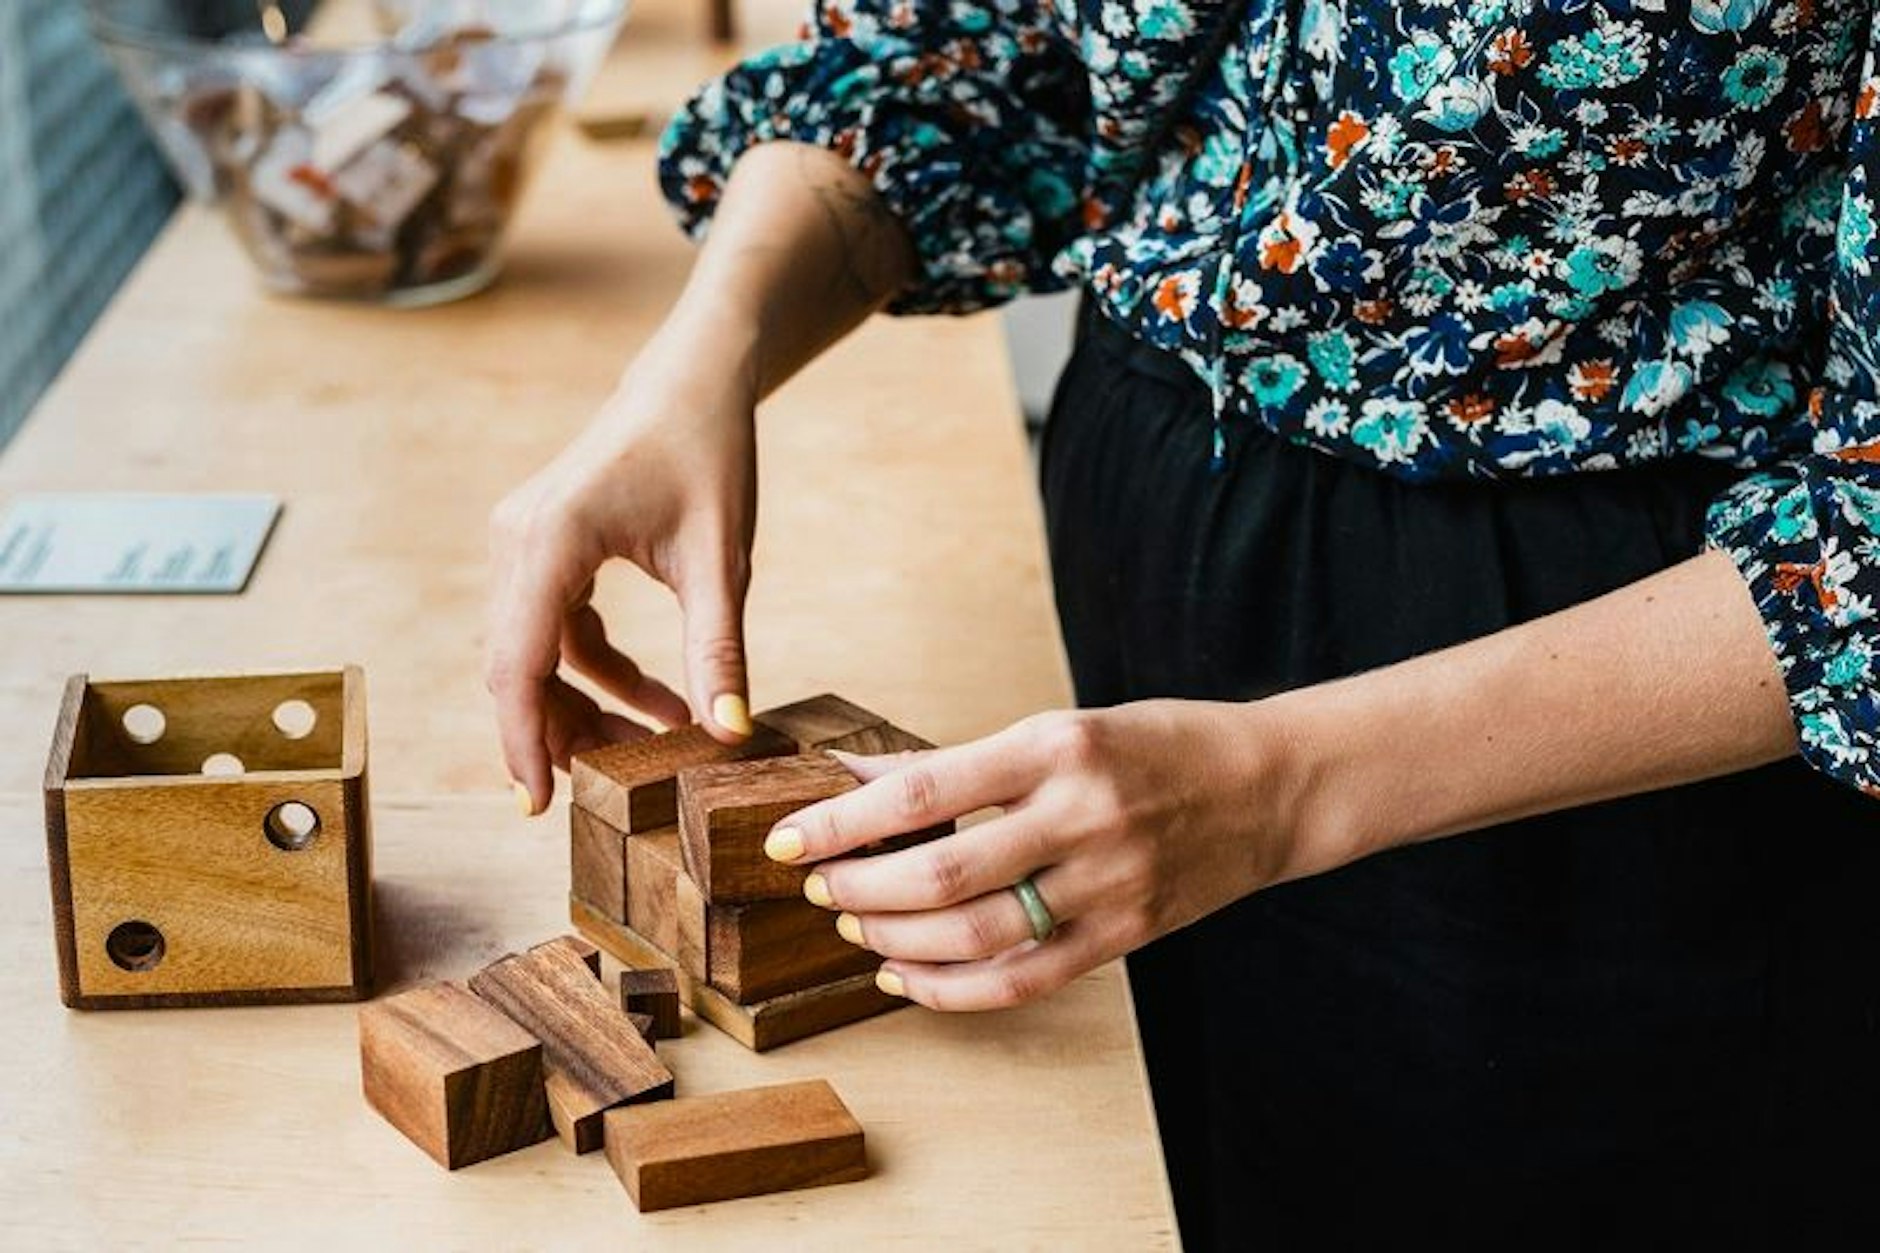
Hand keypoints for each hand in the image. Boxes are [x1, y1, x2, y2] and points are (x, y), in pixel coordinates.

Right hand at [486, 312, 760, 813]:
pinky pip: (555, 632)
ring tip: (654, 750)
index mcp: (549, 541)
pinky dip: (596, 673)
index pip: (519, 665)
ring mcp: (524, 543)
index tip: (539, 807)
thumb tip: (728, 735)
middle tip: (624, 786)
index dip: (524, 741)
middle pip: (517, 668)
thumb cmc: (709, 453)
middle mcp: (518, 541)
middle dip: (563, 734)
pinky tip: (660, 704)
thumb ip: (719, 649)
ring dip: (584, 707)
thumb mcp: (722, 560)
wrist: (695, 380)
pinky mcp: (543, 548)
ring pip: (534, 656)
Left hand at [767, 701, 1327, 1010]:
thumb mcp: (1058, 729)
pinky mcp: (1124, 937)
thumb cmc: (1153, 745)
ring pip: (975, 936)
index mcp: (1056, 748)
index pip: (922, 792)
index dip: (842, 821)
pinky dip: (950, 989)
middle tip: (819, 885)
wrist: (1268, 786)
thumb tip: (855, 780)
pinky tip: (905, 977)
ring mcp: (1107, 885)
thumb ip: (960, 764)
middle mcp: (1081, 816)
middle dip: (859, 888)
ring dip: (894, 939)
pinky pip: (1021, 981)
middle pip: (941, 875)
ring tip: (856, 925)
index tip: (788, 837)